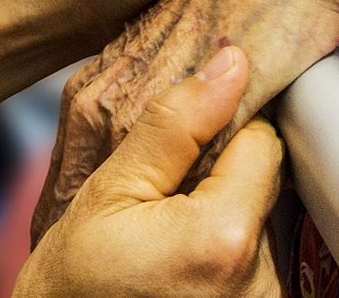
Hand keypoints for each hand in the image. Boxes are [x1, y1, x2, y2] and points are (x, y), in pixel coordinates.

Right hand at [15, 46, 284, 296]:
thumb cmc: (72, 291)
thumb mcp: (107, 194)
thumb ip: (174, 125)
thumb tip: (229, 63)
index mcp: (223, 238)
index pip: (263, 141)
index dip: (223, 128)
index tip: (186, 141)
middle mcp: (262, 279)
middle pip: (266, 182)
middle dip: (221, 174)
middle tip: (164, 193)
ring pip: (262, 219)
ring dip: (224, 212)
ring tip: (167, 231)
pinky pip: (258, 260)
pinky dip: (225, 250)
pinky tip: (181, 261)